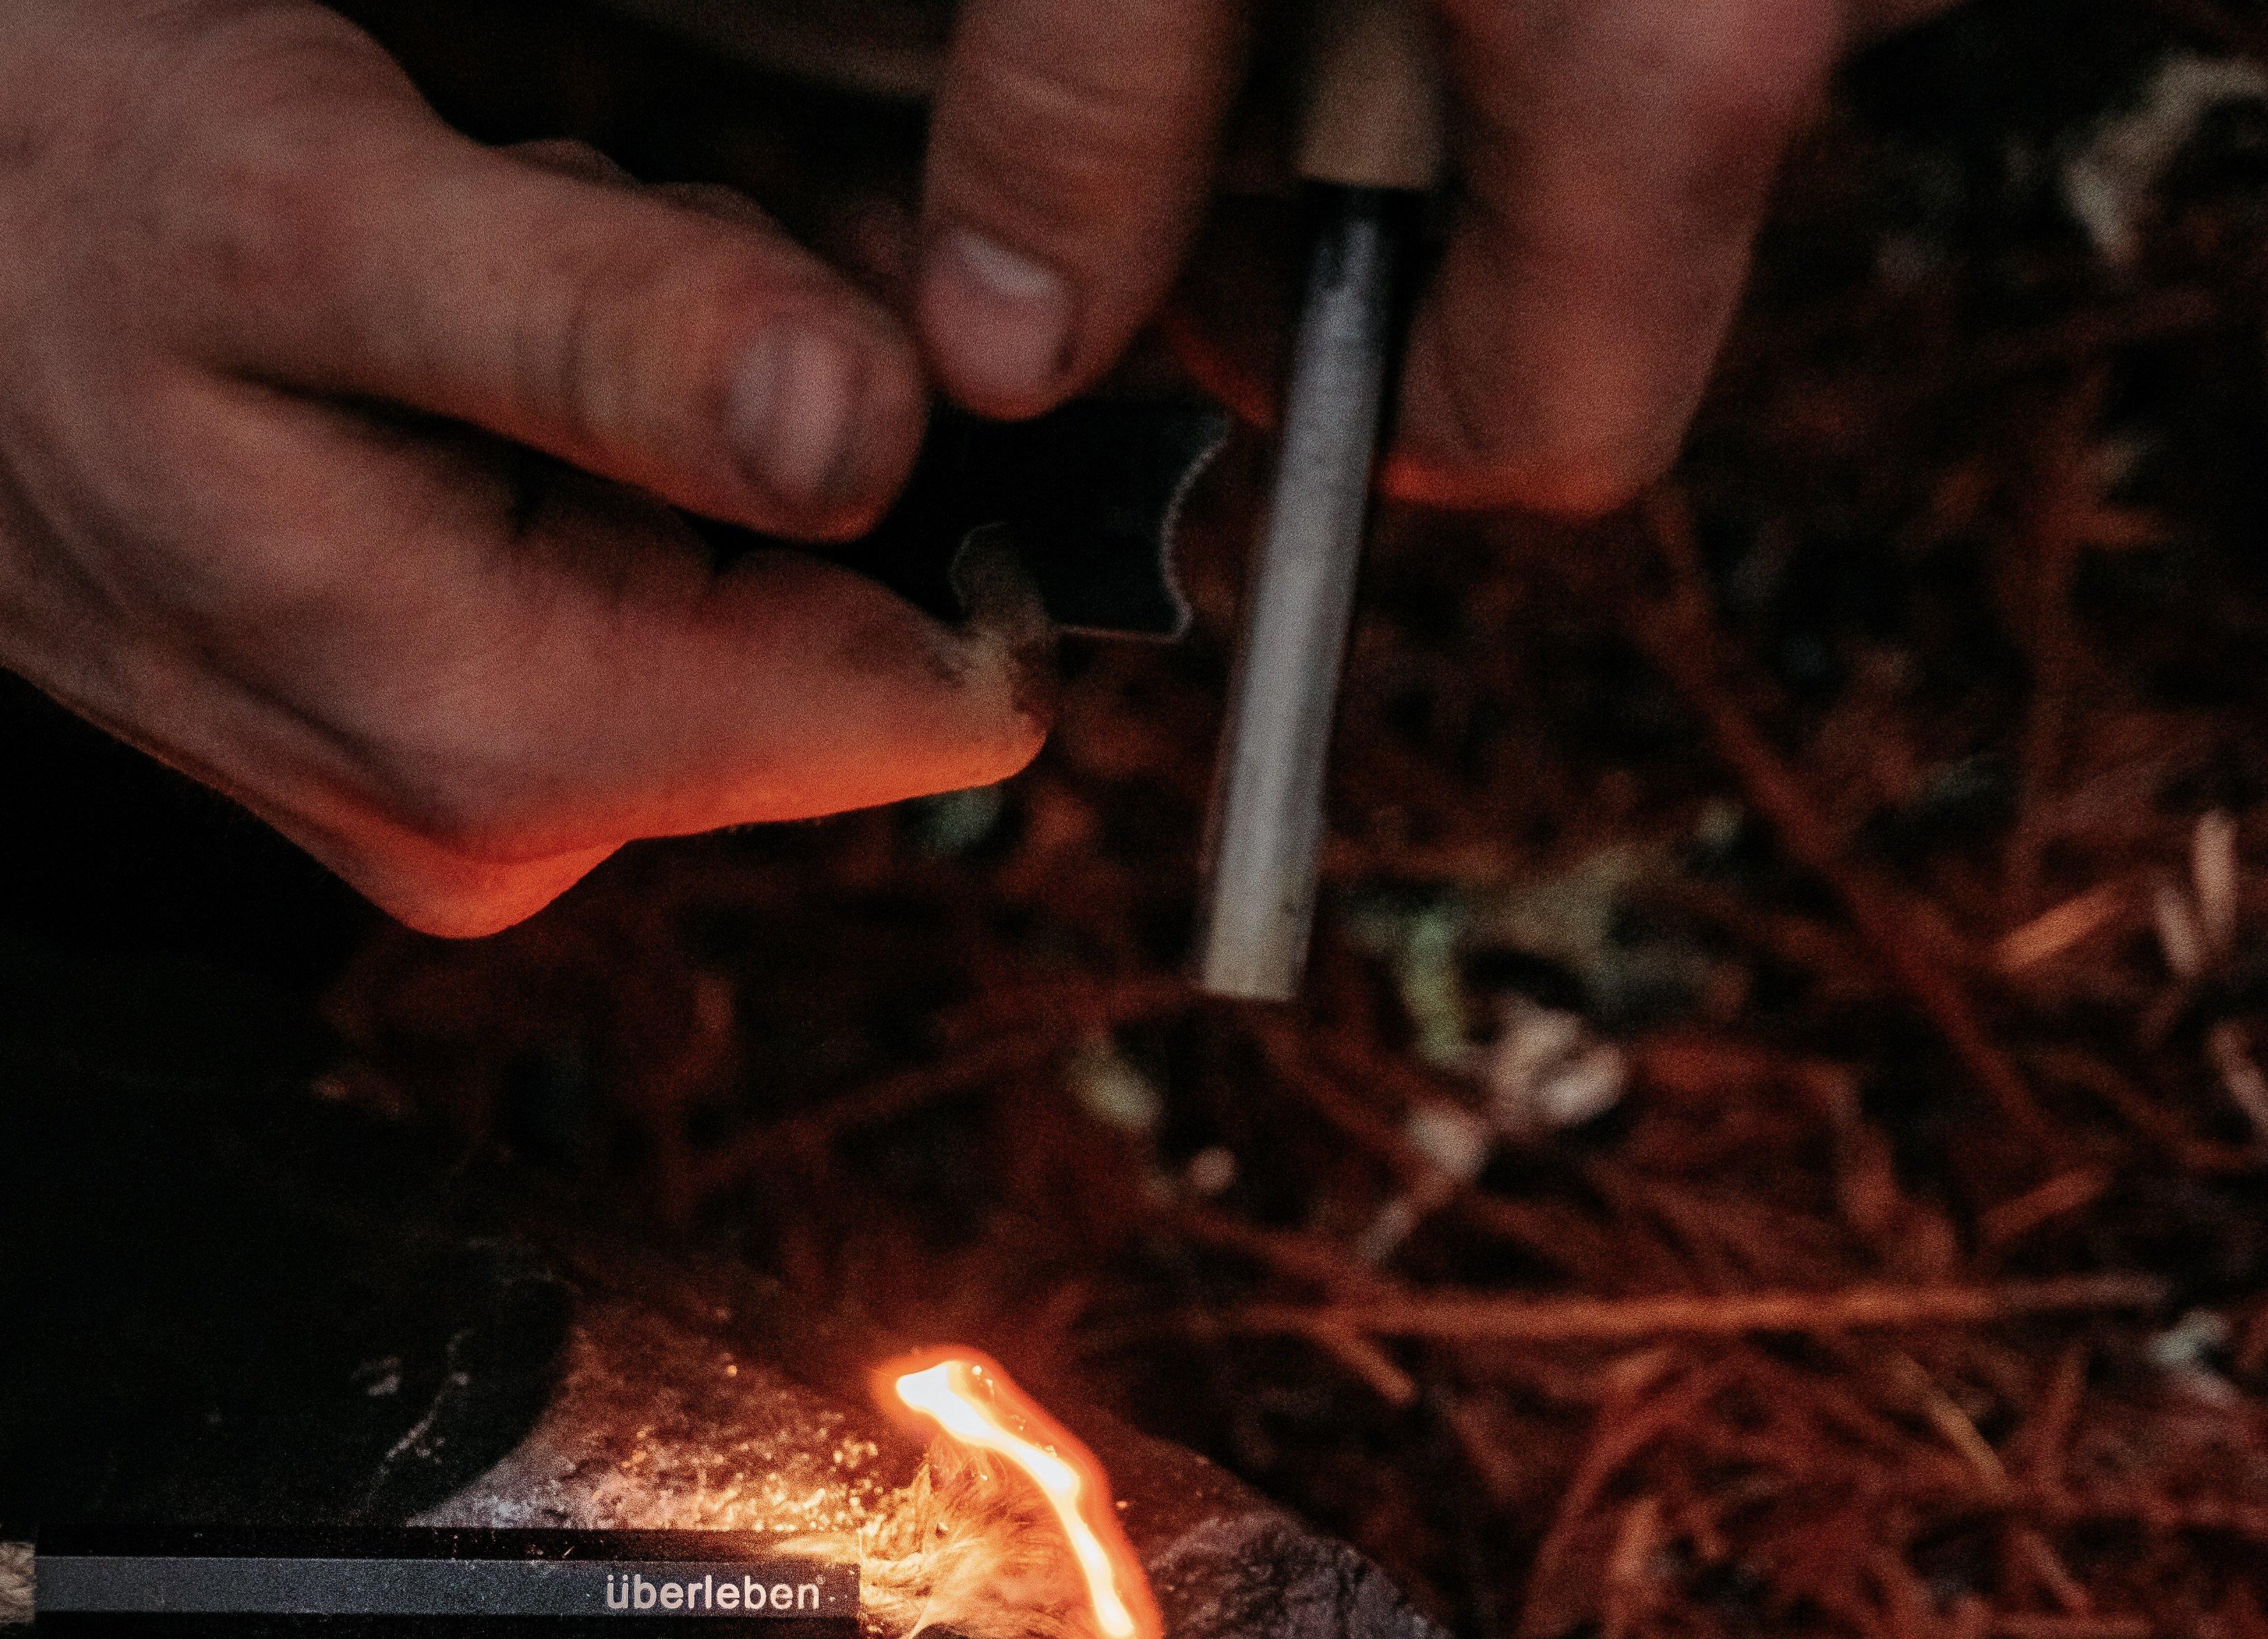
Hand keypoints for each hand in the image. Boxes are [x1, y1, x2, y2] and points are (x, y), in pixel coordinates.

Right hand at [0, 0, 1043, 936]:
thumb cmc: (15, 216)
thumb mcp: (318, 219)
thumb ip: (621, 341)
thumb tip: (884, 440)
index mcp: (506, 749)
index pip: (924, 704)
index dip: (954, 503)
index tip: (830, 332)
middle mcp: (505, 827)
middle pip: (839, 648)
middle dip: (780, 445)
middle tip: (571, 279)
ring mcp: (470, 794)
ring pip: (739, 604)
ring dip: (669, 429)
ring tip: (458, 314)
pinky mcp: (441, 735)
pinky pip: (631, 595)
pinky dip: (588, 455)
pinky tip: (436, 371)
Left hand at [914, 0, 1947, 510]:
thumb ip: (1082, 114)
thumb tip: (1002, 350)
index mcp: (1670, 72)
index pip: (1546, 441)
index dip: (1367, 431)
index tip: (1225, 306)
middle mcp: (1788, 24)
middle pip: (1576, 286)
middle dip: (1387, 228)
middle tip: (1240, 68)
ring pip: (1606, 134)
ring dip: (1441, 90)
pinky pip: (1642, 17)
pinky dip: (1506, 3)